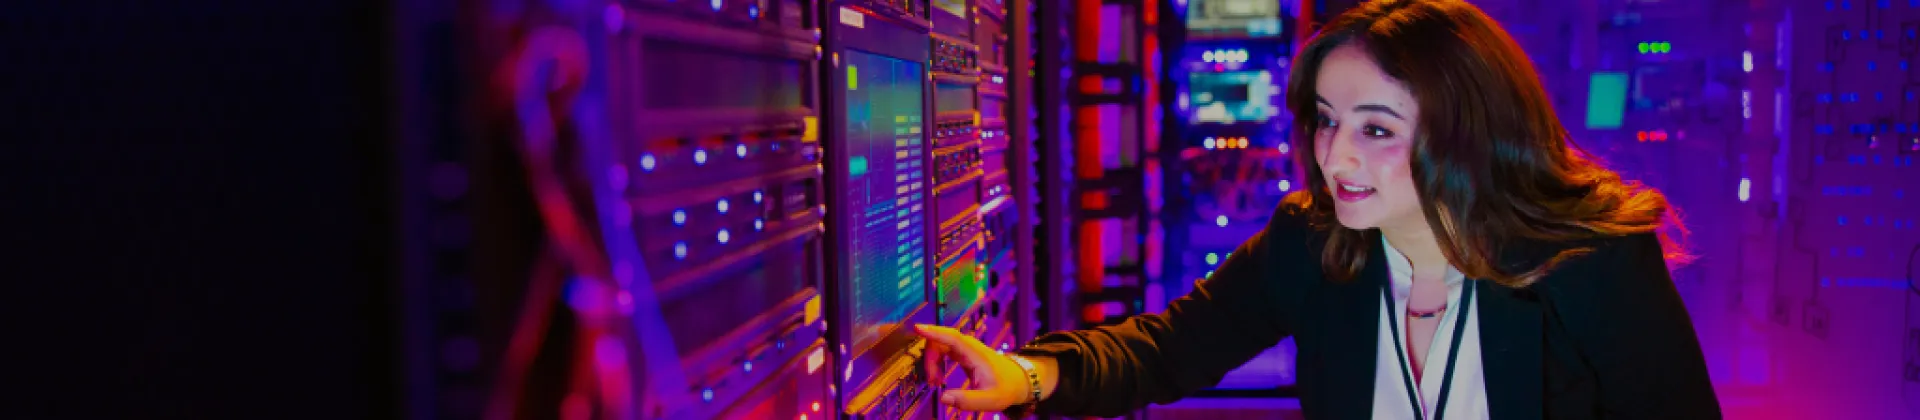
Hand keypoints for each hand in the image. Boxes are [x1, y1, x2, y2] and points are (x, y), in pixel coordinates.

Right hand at [913, 324, 1039, 411]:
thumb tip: (944, 398)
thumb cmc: (1005, 388)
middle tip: (932, 382)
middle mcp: (968, 346)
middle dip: (930, 360)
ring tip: (935, 383)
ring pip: (939, 346)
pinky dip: (936, 363)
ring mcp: (965, 348)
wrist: (1017, 381)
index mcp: (975, 354)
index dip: (934, 332)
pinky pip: (942, 351)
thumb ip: (967, 401)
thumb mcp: (990, 400)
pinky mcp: (962, 353)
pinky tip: (938, 378)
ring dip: (932, 363)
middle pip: (940, 342)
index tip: (918, 328)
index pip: (951, 337)